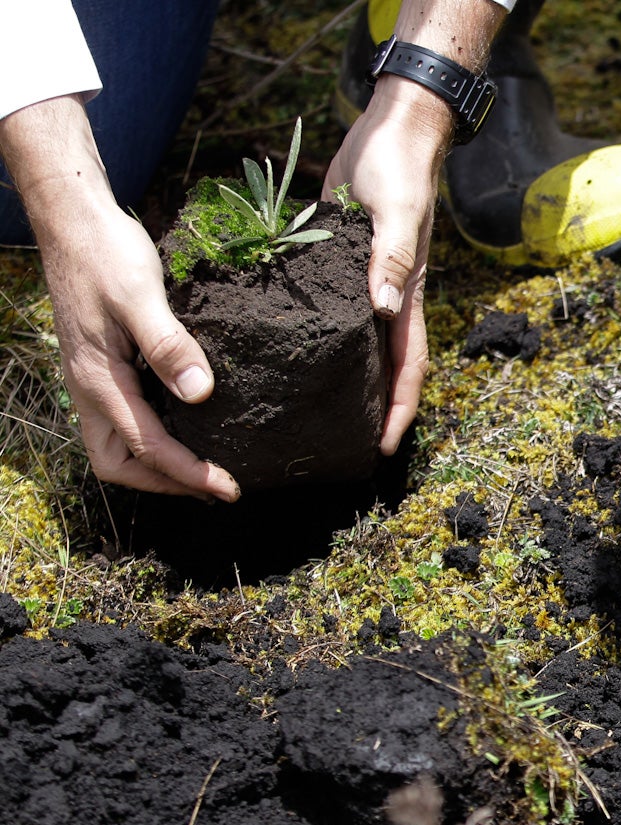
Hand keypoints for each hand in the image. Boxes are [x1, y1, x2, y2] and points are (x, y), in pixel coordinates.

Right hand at [42, 203, 239, 499]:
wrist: (74, 222)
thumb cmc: (106, 254)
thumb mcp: (142, 295)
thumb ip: (168, 345)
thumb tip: (199, 393)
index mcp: (98, 379)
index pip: (147, 447)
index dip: (189, 474)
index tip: (228, 488)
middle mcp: (90, 388)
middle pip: (119, 463)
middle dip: (165, 483)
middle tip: (215, 487)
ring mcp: (93, 379)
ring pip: (116, 446)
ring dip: (157, 466)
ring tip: (204, 470)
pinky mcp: (103, 367)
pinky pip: (124, 419)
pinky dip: (153, 438)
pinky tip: (188, 427)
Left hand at [323, 77, 454, 453]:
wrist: (394, 127)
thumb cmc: (399, 168)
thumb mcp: (396, 212)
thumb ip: (391, 259)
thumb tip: (385, 310)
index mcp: (407, 292)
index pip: (411, 365)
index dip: (402, 408)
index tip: (384, 447)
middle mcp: (389, 296)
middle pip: (386, 366)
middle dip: (374, 408)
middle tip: (344, 444)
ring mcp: (365, 281)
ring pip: (360, 344)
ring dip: (346, 379)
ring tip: (314, 411)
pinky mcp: (341, 262)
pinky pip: (333, 311)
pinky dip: (320, 335)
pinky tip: (290, 349)